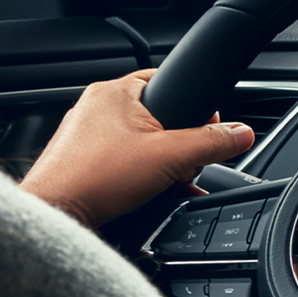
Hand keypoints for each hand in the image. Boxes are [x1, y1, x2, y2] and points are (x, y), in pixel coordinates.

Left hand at [19, 69, 254, 227]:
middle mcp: (95, 106)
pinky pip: (121, 159)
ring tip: (161, 182)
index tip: (205, 132)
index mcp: (114, 91)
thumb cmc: (94, 180)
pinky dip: (138, 174)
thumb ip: (210, 144)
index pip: (167, 81)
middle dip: (176, 143)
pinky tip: (145, 193)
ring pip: (139, 141)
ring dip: (159, 162)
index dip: (193, 108)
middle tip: (180, 164)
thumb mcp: (169, 158)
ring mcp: (84, 134)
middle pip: (156, 116)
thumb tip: (241, 134)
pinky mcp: (80, 159)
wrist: (56, 215)